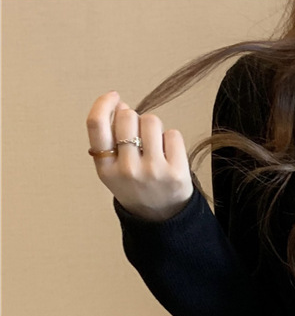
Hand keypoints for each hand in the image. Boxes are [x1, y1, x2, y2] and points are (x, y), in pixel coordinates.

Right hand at [86, 90, 194, 221]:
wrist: (162, 218)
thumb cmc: (137, 187)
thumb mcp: (114, 169)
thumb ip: (111, 138)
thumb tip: (120, 104)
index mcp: (105, 168)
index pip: (96, 125)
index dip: (104, 103)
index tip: (114, 96)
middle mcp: (127, 169)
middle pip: (127, 116)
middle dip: (134, 118)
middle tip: (140, 137)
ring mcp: (153, 171)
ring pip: (151, 120)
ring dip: (154, 127)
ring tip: (155, 147)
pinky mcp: (176, 172)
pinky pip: (173, 134)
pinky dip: (172, 140)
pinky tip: (169, 156)